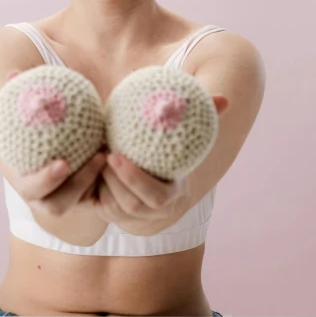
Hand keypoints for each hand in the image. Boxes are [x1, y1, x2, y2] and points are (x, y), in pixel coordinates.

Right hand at [3, 70, 107, 218]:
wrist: (62, 147)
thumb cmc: (41, 128)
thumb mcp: (37, 115)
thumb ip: (23, 97)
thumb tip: (12, 72)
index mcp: (27, 180)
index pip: (31, 189)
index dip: (45, 180)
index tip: (63, 162)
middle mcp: (46, 197)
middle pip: (57, 204)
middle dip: (76, 185)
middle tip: (97, 159)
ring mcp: (67, 201)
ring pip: (82, 201)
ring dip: (95, 180)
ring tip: (108, 154)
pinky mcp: (88, 201)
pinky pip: (100, 197)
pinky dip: (108, 180)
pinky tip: (116, 153)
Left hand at [92, 95, 228, 235]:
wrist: (155, 174)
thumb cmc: (170, 149)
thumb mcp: (185, 137)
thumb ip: (204, 118)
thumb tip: (224, 98)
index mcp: (173, 194)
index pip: (156, 198)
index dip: (135, 179)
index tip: (116, 154)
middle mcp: (154, 213)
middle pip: (131, 205)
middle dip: (115, 181)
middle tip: (103, 153)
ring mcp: (132, 218)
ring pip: (112, 208)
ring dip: (101, 183)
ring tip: (96, 156)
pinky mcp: (114, 215)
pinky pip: (100, 207)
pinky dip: (92, 188)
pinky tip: (91, 164)